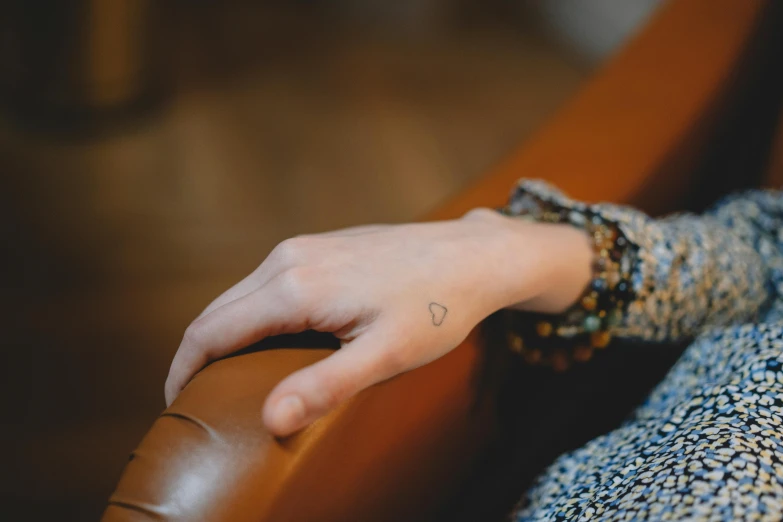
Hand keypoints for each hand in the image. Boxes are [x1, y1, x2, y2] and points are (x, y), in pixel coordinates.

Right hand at [164, 208, 590, 435]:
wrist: (472, 255)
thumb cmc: (435, 307)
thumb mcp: (385, 355)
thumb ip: (325, 386)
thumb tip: (269, 418)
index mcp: (294, 286)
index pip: (212, 331)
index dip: (184, 370)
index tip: (174, 404)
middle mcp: (287, 258)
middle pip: (217, 310)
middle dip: (196, 354)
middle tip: (193, 399)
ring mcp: (303, 246)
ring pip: (239, 295)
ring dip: (223, 334)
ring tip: (224, 376)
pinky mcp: (319, 245)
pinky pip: (265, 283)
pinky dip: (249, 314)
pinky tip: (265, 339)